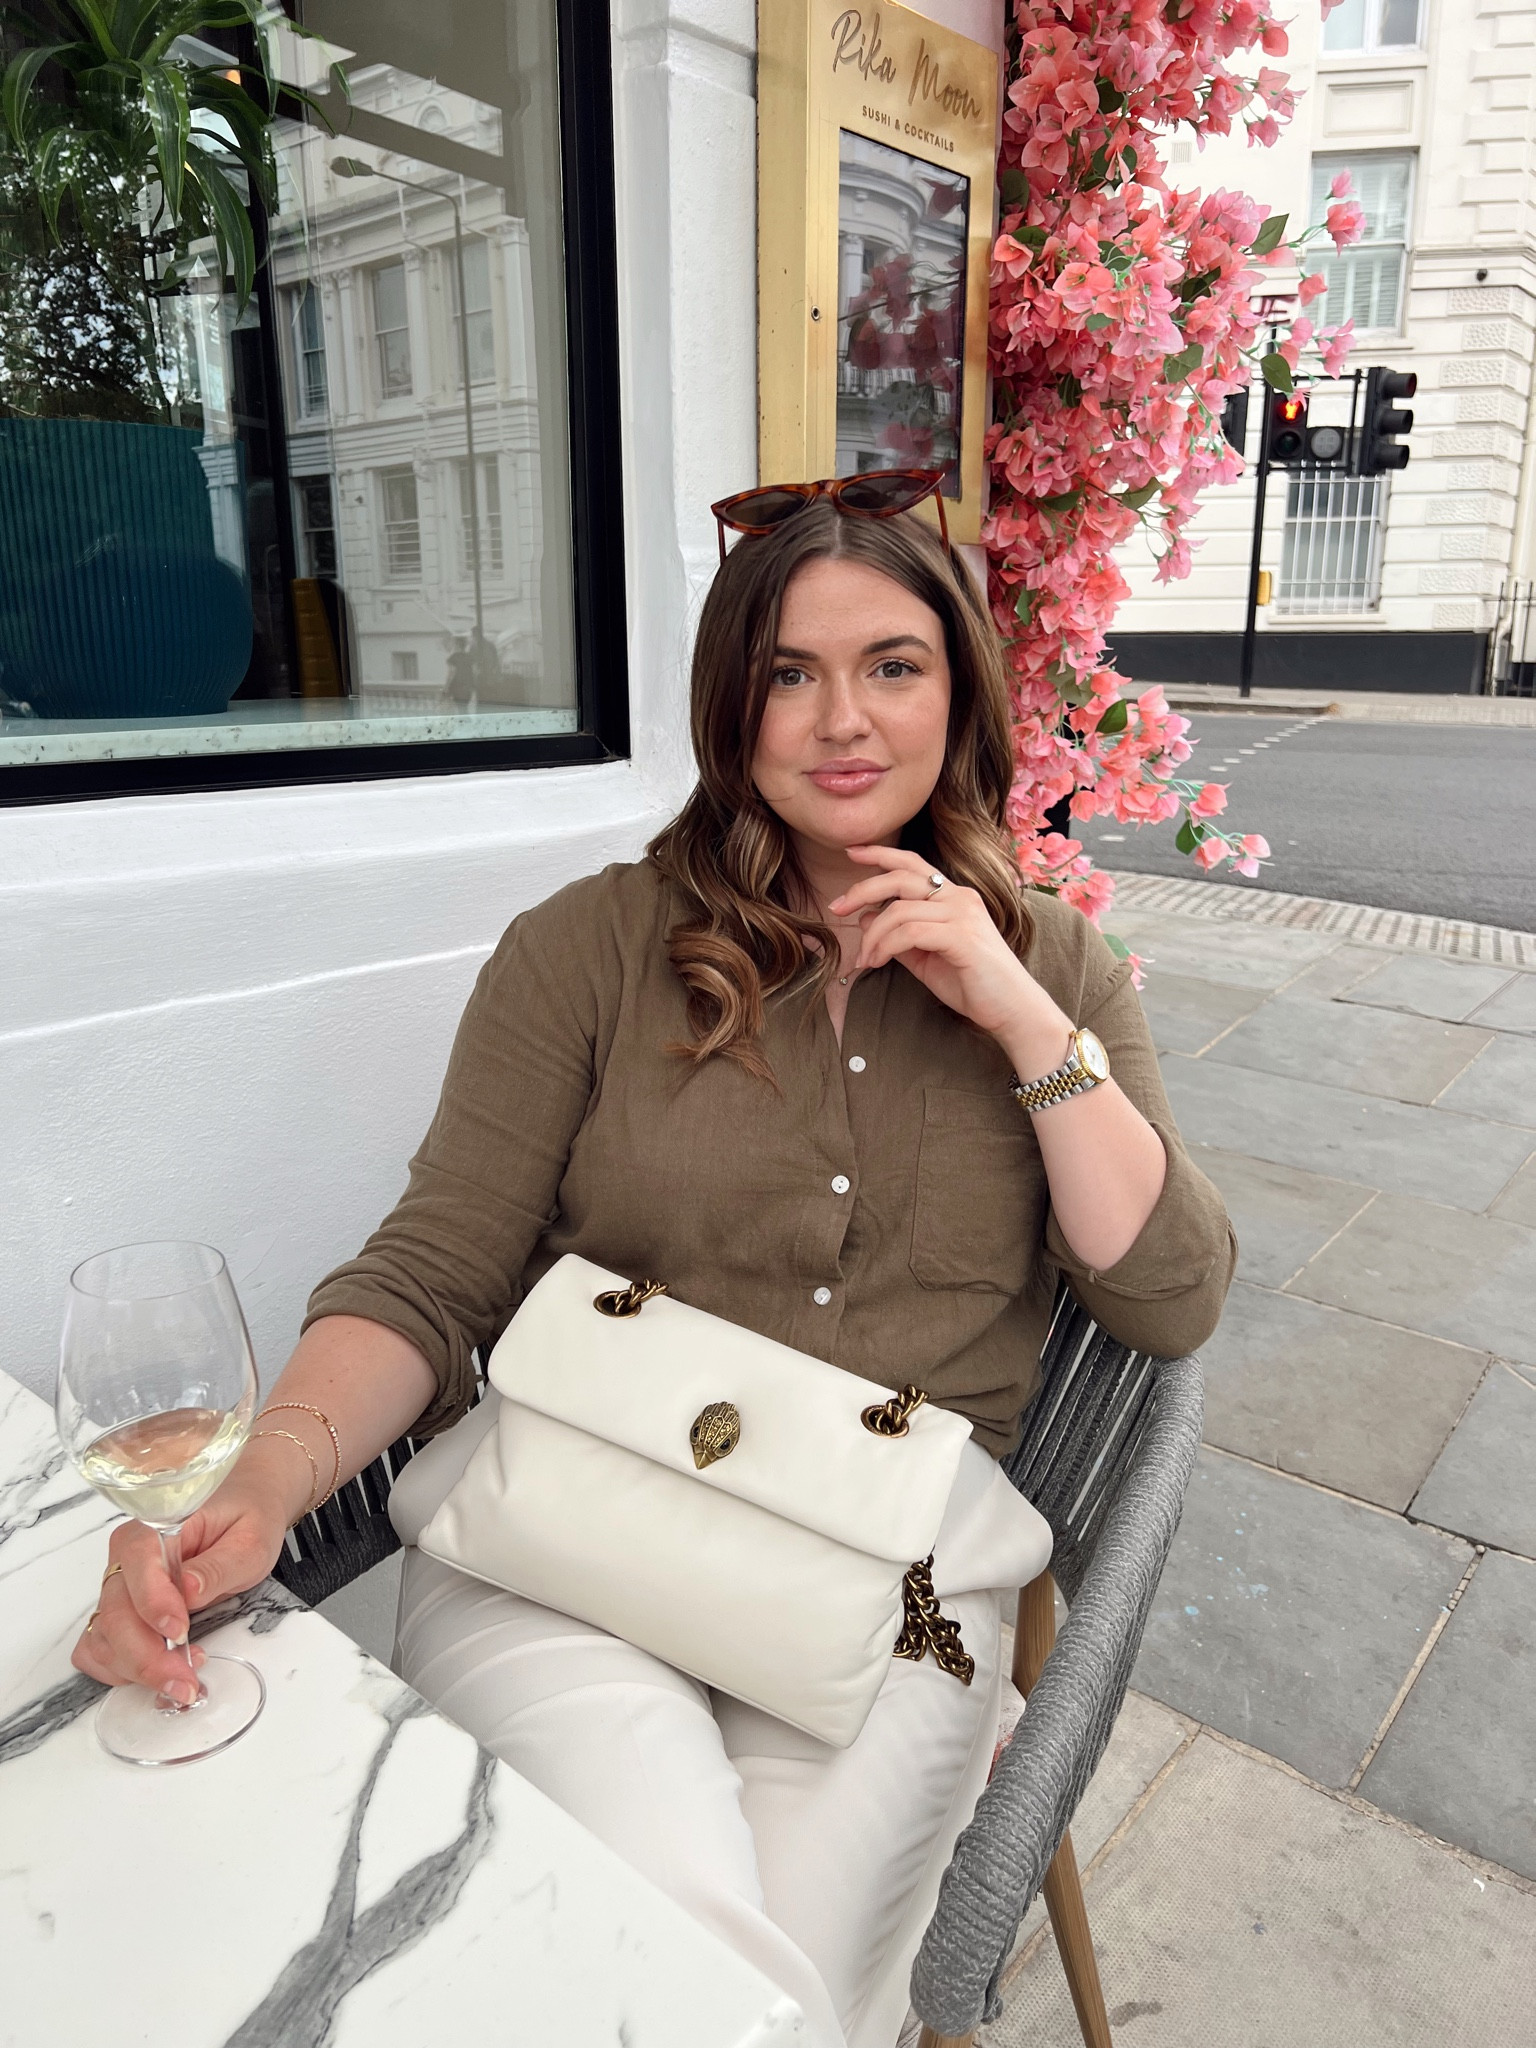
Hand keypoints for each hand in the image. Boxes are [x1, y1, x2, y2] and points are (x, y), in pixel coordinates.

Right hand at [70, 1443, 295, 1697]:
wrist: (245, 1514)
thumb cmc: (247, 1521)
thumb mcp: (249, 1541)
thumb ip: (219, 1565)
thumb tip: (188, 1590)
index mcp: (157, 1527)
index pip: (137, 1559)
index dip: (151, 1600)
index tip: (179, 1630)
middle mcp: (128, 1559)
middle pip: (115, 1611)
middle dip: (146, 1655)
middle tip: (186, 1680)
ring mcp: (120, 1589)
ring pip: (104, 1637)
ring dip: (136, 1669)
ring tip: (181, 1683)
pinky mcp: (122, 1614)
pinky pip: (98, 1648)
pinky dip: (120, 1672)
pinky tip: (155, 1679)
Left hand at [828, 845, 1070, 1062]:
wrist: (1013, 1010)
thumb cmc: (973, 984)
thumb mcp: (926, 957)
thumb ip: (899, 935)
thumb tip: (867, 917)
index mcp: (954, 897)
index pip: (913, 864)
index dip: (880, 854)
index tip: (852, 851)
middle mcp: (960, 897)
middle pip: (900, 878)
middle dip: (862, 889)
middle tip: (836, 908)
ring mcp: (963, 914)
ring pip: (899, 910)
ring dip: (872, 936)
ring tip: (864, 959)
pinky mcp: (962, 935)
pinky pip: (909, 932)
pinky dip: (885, 946)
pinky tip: (877, 962)